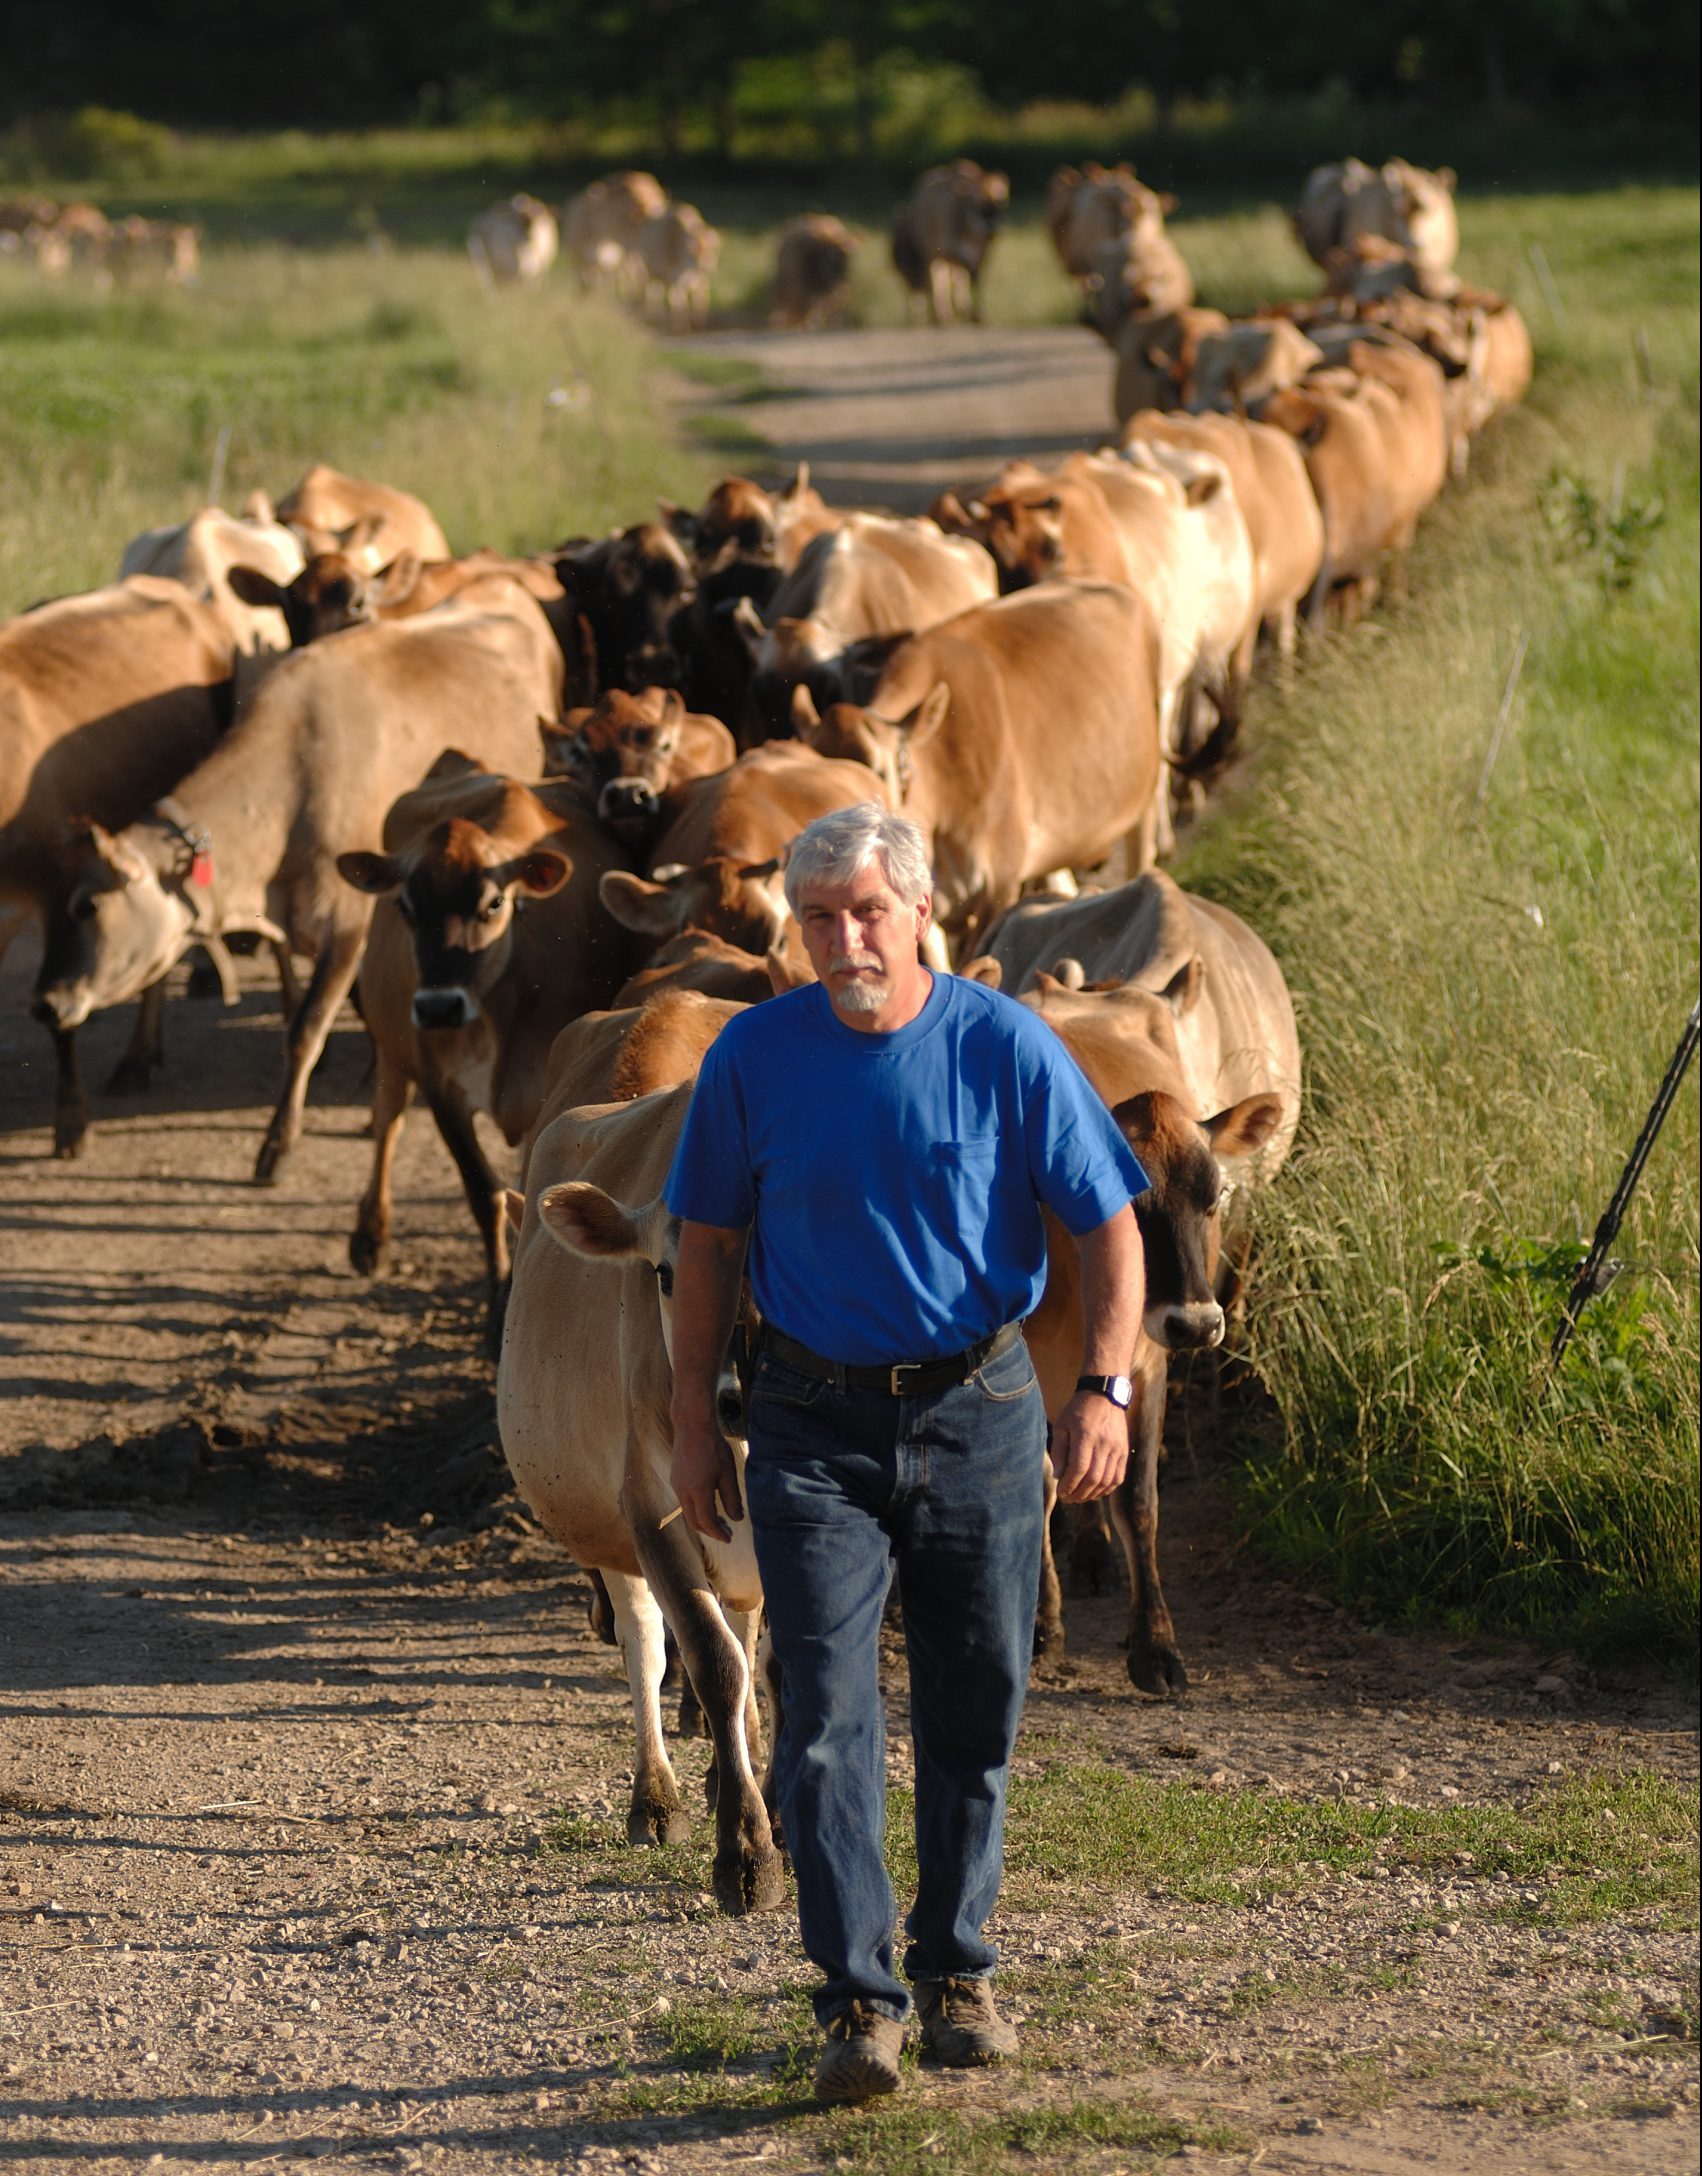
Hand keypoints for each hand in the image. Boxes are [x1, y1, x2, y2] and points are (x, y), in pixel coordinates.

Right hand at [670, 1417, 744, 1541]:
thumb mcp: (728, 1472)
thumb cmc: (713, 1447)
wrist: (692, 1425)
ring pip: (688, 1512)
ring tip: (720, 1520)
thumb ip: (732, 1498)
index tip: (729, 1538)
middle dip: (710, 1531)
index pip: (707, 1522)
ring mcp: (676, 1485)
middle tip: (726, 1532)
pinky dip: (696, 1509)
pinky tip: (708, 1504)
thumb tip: (737, 1519)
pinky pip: (685, 1501)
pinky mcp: (675, 1479)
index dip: (718, 1533)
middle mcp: (683, 1491)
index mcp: (698, 1491)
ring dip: (702, 1520)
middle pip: (694, 1522)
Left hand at [1048, 1390, 1129, 1503]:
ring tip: (1080, 1497)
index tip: (1061, 1492)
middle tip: (1069, 1498)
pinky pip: (1118, 1477)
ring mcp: (1117, 1448)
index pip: (1079, 1469)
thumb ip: (1059, 1451)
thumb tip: (1058, 1476)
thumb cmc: (1078, 1410)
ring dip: (1092, 1494)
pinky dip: (1108, 1488)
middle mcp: (1104, 1444)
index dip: (1069, 1485)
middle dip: (1079, 1493)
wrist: (1105, 1394)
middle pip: (1093, 1478)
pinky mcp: (1124, 1451)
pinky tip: (1096, 1492)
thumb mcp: (1062, 1425)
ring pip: (1107, 1480)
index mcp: (1086, 1436)